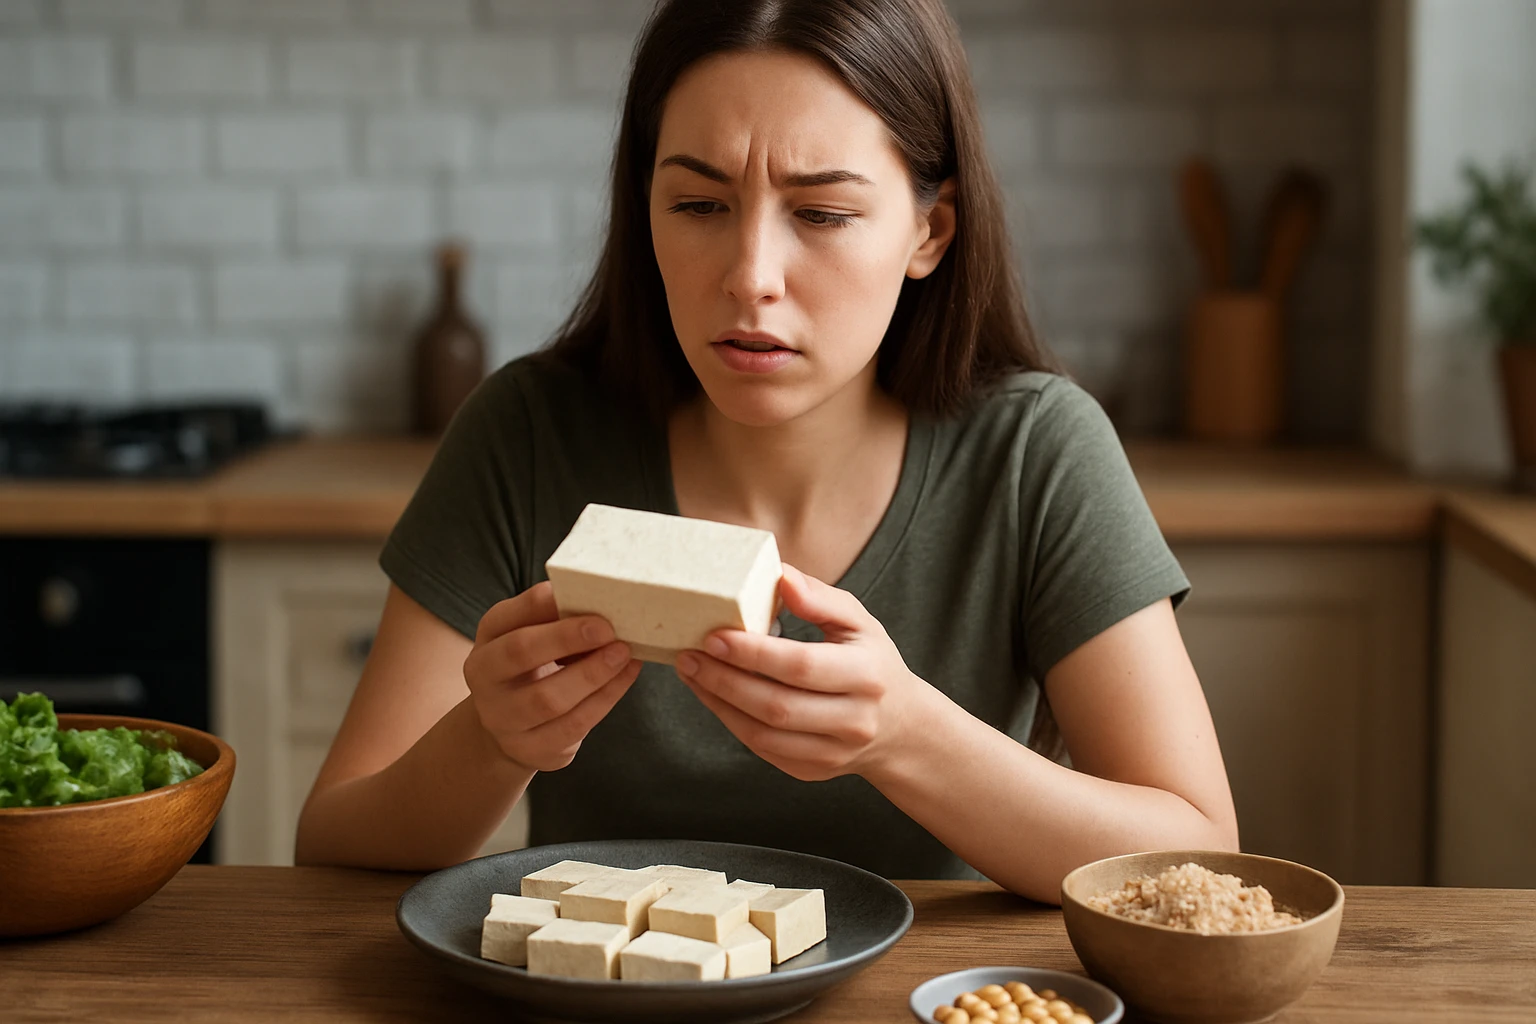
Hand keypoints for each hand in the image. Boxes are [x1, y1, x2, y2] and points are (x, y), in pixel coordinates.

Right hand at [462, 581, 641, 771]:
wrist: (514, 725)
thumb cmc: (533, 666)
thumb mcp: (531, 635)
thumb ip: (551, 615)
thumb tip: (595, 596)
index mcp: (486, 640)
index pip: (505, 616)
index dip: (542, 604)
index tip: (582, 595)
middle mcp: (484, 679)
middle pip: (519, 653)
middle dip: (566, 637)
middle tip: (607, 628)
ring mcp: (503, 720)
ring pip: (548, 697)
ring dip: (592, 673)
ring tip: (623, 653)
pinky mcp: (531, 748)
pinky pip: (573, 725)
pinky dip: (605, 698)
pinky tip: (625, 676)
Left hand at [674, 564, 928, 782]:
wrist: (900, 726)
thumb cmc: (871, 662)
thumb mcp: (859, 622)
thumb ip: (820, 598)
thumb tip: (780, 577)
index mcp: (866, 676)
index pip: (801, 666)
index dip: (753, 654)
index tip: (715, 636)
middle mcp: (854, 720)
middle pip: (777, 705)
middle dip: (725, 680)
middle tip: (690, 654)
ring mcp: (833, 752)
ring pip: (763, 734)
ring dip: (719, 703)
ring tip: (692, 672)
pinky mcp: (813, 770)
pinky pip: (762, 749)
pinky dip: (730, 721)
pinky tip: (712, 695)